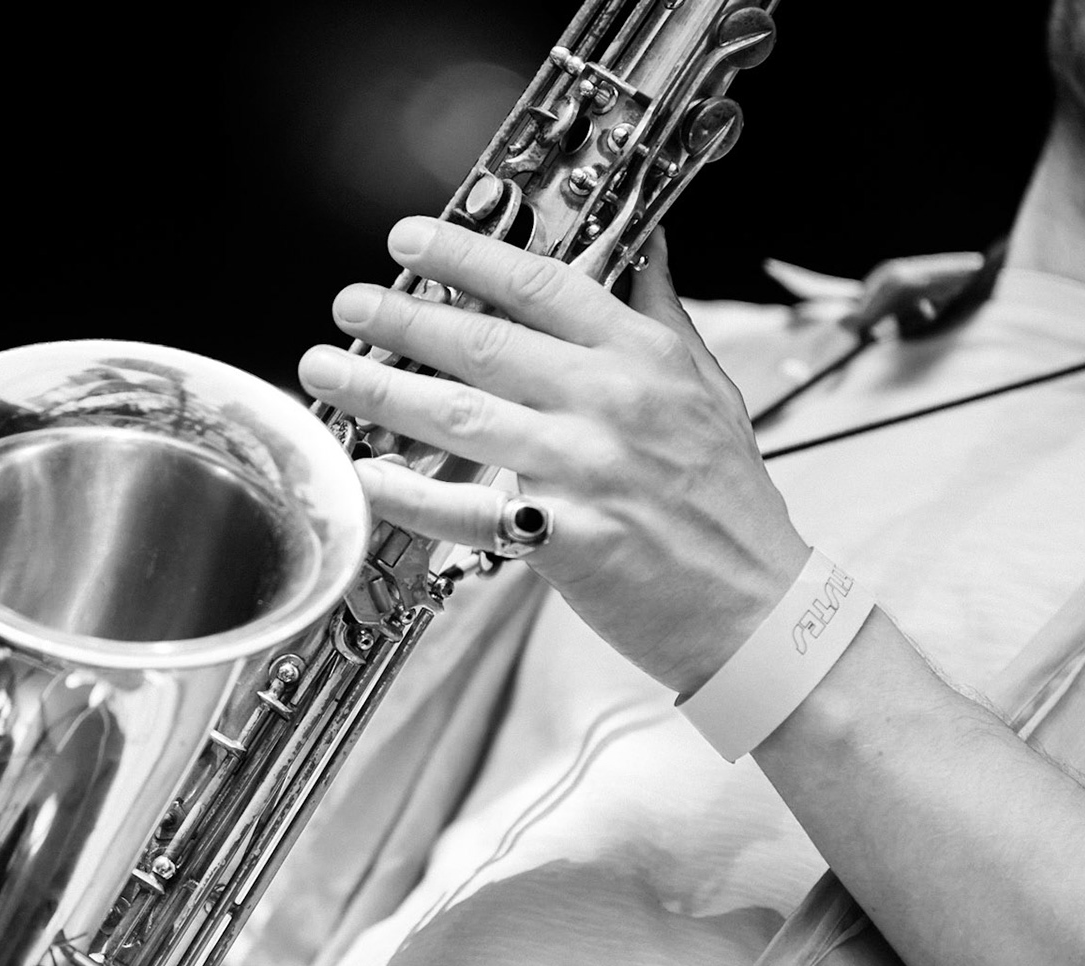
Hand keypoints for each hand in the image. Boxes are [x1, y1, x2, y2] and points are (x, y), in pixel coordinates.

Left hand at [298, 215, 810, 693]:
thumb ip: (663, 314)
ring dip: (379, 389)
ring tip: (326, 371)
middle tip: (349, 304)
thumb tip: (646, 246)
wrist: (758, 606)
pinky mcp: (564, 537)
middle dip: (401, 317)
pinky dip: (408, 493)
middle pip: (481, 342)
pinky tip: (362, 475)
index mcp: (642, 356)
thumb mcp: (710, 387)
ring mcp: (584, 468)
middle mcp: (608, 401)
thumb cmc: (729, 502)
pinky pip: (467, 508)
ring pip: (458, 415)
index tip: (411, 239)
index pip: (540, 284)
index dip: (465, 255)